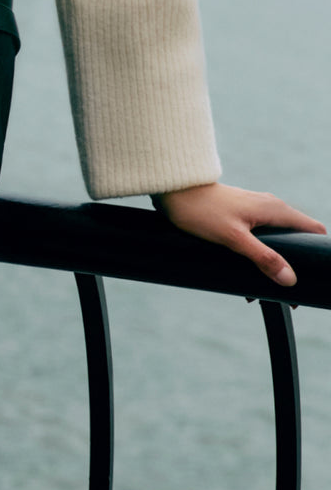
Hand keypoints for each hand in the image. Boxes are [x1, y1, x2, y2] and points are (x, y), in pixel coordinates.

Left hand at [153, 182, 326, 288]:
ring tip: (261, 294)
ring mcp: (255, 211)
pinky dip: (258, 260)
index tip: (312, 277)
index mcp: (275, 210)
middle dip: (294, 268)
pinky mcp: (241, 217)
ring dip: (273, 267)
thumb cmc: (201, 211)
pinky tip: (246, 280)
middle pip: (297, 239)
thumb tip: (290, 279)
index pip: (313, 230)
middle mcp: (270, 208)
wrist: (173, 191)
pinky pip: (260, 240)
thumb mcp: (234, 238)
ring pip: (277, 242)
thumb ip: (263, 258)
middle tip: (286, 297)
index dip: (318, 252)